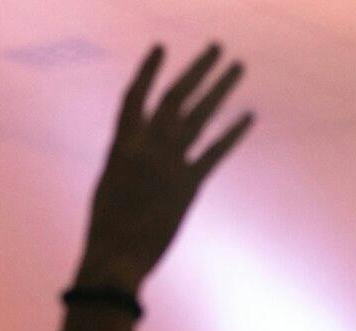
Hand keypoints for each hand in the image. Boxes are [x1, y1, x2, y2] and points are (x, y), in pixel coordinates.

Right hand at [76, 45, 252, 291]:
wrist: (115, 258)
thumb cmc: (106, 228)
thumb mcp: (109, 184)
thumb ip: (128, 161)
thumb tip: (141, 150)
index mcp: (121, 145)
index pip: (135, 96)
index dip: (148, 70)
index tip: (161, 48)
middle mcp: (147, 147)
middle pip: (176, 96)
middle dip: (198, 69)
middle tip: (217, 47)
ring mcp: (169, 164)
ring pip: (200, 115)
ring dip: (221, 88)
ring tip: (238, 66)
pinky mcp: (188, 185)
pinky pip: (215, 153)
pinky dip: (233, 134)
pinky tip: (249, 116)